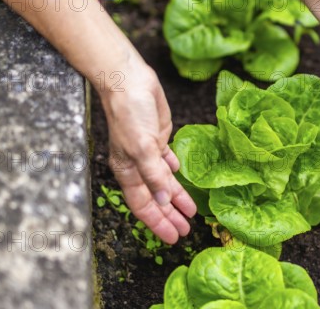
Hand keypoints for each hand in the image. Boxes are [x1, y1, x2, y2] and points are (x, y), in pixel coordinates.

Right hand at [101, 63, 196, 243]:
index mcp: (128, 171)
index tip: (173, 237)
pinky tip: (182, 178)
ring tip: (192, 212)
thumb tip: (164, 201)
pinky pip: (168, 161)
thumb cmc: (130, 114)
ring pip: (165, 182)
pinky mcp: (159, 139)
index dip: (158, 223)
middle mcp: (138, 166)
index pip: (144, 205)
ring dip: (177, 197)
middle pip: (156, 198)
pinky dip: (175, 172)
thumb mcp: (143, 147)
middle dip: (170, 216)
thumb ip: (154, 175)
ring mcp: (150, 153)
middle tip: (187, 231)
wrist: (130, 82)